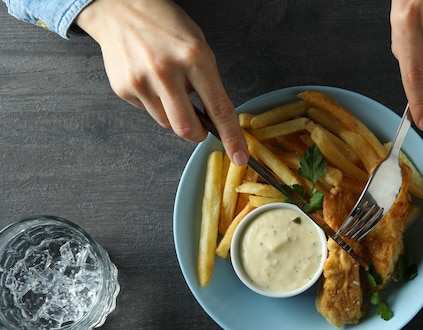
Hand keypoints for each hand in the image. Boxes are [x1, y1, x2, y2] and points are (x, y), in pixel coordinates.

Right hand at [75, 0, 248, 164]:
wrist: (119, 7)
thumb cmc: (165, 25)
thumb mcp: (198, 46)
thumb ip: (207, 82)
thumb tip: (215, 119)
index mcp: (194, 58)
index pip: (219, 108)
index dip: (232, 137)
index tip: (239, 157)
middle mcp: (166, 71)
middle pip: (187, 128)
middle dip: (197, 135)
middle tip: (200, 127)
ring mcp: (142, 81)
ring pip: (167, 123)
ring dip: (174, 114)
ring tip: (168, 84)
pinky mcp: (123, 88)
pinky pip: (147, 111)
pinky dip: (154, 103)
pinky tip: (149, 79)